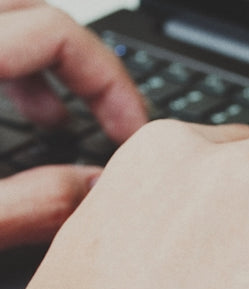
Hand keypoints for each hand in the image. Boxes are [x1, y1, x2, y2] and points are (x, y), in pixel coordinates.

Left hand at [0, 0, 146, 249]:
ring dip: (40, 66)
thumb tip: (95, 194)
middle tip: (110, 122)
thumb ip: (30, 203)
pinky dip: (3, 70)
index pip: (56, 32)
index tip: (131, 135)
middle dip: (83, 67)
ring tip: (56, 122)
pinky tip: (7, 120)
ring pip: (3, 21)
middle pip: (33, 12)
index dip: (109, 82)